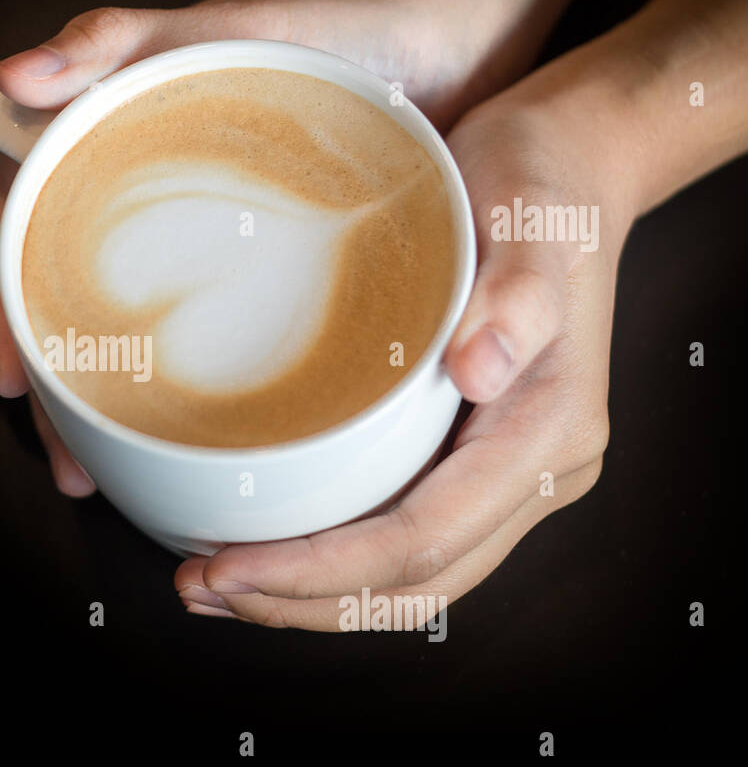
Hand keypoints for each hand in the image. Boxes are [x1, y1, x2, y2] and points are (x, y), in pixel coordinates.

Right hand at [0, 0, 577, 493]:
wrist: (440, 50)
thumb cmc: (329, 33)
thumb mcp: (209, 32)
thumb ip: (107, 41)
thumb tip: (13, 78)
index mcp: (93, 147)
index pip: (8, 233)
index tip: (14, 377)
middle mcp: (122, 197)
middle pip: (39, 295)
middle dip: (38, 379)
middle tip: (64, 453)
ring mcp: (177, 237)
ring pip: (94, 324)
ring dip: (81, 399)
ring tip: (92, 464)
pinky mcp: (235, 269)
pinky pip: (172, 332)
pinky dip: (149, 386)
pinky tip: (157, 432)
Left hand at [175, 94, 623, 626]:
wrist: (568, 165)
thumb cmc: (539, 188)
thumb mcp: (527, 219)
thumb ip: (515, 295)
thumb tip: (480, 369)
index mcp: (548, 432)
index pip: (424, 540)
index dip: (322, 570)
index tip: (227, 567)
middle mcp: (533, 474)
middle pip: (414, 583)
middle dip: (301, 601)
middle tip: (198, 587)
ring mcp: (505, 475)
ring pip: (409, 580)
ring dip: (311, 598)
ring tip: (214, 587)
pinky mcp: (469, 459)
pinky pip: (404, 540)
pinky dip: (333, 562)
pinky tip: (268, 551)